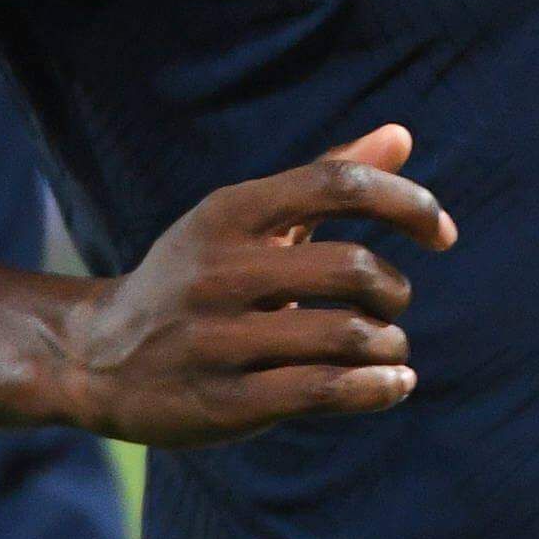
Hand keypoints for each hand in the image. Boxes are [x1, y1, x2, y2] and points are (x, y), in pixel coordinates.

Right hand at [50, 125, 455, 446]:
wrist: (97, 357)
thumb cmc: (194, 279)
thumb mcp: (244, 220)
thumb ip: (325, 177)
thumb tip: (402, 136)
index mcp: (228, 212)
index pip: (336, 183)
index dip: (405, 202)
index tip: (441, 233)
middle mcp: (221, 270)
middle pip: (352, 266)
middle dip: (395, 289)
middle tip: (391, 303)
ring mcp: (220, 339)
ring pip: (347, 335)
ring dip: (390, 344)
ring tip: (388, 348)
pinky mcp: (226, 402)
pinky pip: (326, 390)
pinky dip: (378, 386)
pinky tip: (393, 383)